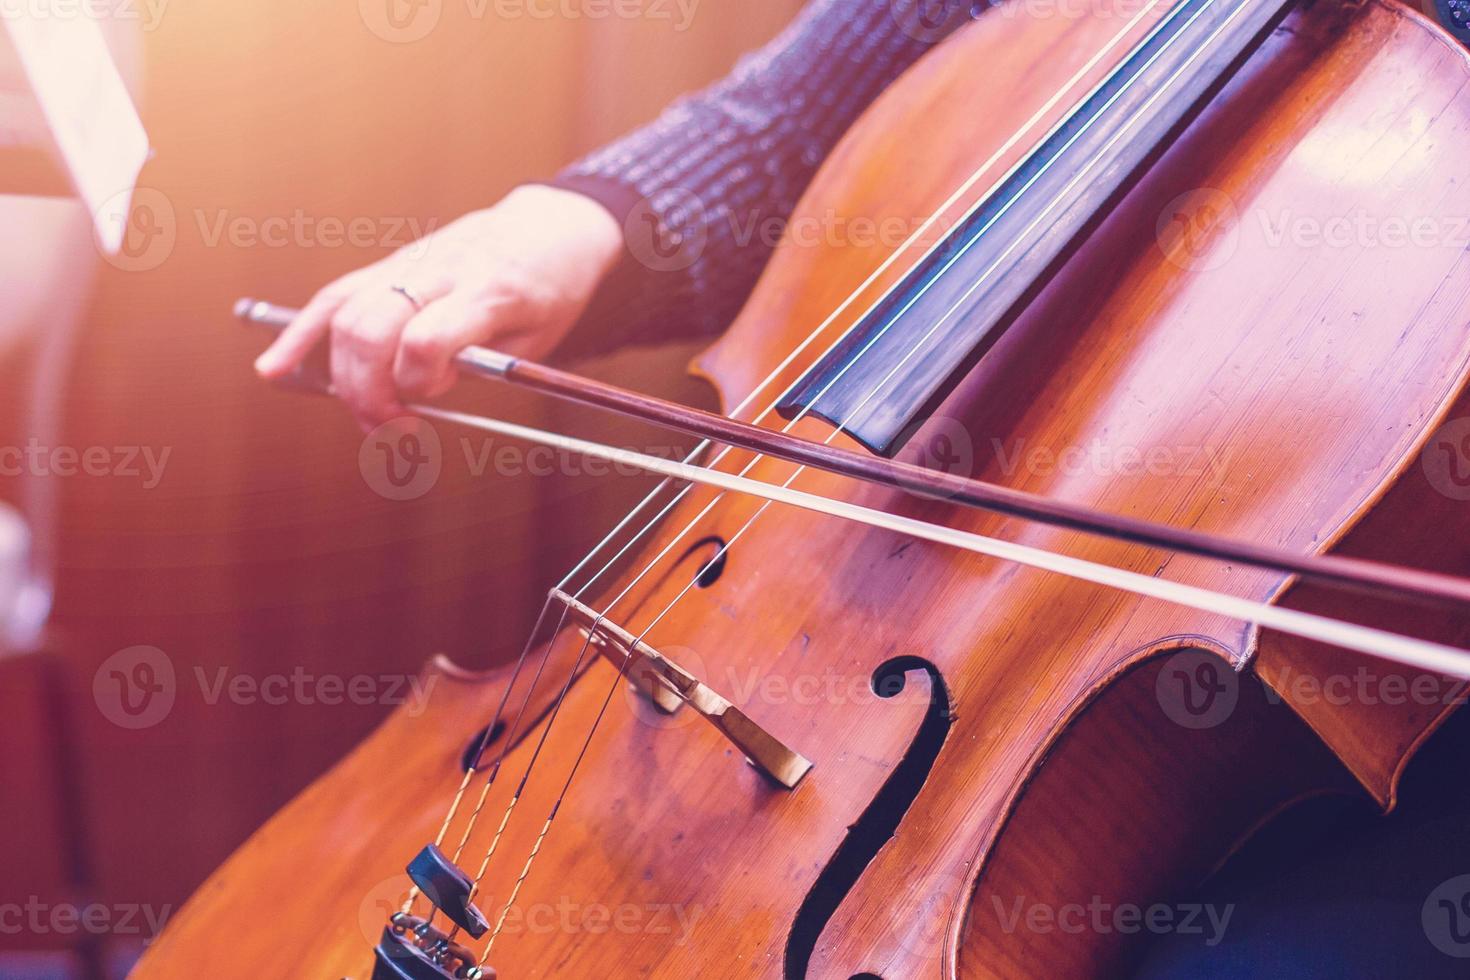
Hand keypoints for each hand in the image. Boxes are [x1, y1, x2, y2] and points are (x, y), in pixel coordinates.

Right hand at [254, 184, 622, 429]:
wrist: (551, 228)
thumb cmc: (551, 291)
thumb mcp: (538, 339)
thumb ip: (479, 365)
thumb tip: (413, 394)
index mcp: (490, 290)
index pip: (427, 337)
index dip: (417, 381)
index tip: (430, 403)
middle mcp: (442, 270)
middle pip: (372, 329)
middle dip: (367, 391)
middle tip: (390, 428)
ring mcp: (410, 263)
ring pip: (347, 314)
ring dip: (341, 376)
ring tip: (366, 415)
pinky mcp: (390, 265)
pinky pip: (336, 296)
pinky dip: (301, 334)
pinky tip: (274, 368)